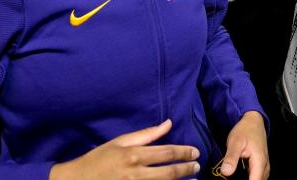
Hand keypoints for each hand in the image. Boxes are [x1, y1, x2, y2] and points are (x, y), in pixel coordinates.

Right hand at [49, 120, 199, 179]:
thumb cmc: (99, 159)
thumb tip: (168, 123)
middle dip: (187, 169)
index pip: (166, 152)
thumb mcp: (120, 142)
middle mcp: (135, 173)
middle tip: (197, 167)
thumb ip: (146, 134)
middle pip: (169, 172)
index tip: (195, 152)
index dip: (184, 152)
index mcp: (133, 155)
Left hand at [217, 111, 268, 178]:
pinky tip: (242, 176)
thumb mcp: (235, 142)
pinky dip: (252, 177)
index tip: (234, 178)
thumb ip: (231, 157)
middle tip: (232, 177)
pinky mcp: (262, 164)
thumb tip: (225, 172)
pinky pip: (259, 176)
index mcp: (259, 162)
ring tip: (237, 175)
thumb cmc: (244, 130)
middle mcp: (265, 166)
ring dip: (251, 179)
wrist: (253, 121)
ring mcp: (265, 165)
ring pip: (259, 179)